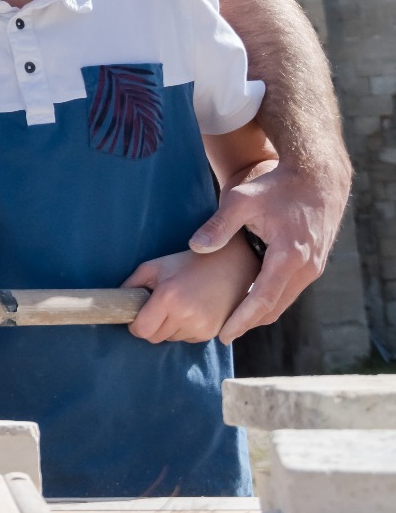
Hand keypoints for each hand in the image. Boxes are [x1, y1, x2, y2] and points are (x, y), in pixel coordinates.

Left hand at [125, 237, 261, 343]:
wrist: (231, 265)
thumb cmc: (188, 263)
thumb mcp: (155, 267)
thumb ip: (131, 284)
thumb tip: (116, 301)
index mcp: (168, 298)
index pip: (141, 330)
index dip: (135, 326)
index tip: (136, 317)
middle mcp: (185, 316)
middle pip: (154, 337)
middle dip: (150, 326)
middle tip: (156, 309)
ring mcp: (201, 327)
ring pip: (170, 339)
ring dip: (168, 328)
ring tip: (177, 307)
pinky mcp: (212, 333)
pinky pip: (187, 339)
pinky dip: (184, 329)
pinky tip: (190, 311)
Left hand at [189, 156, 342, 341]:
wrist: (318, 177)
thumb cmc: (278, 186)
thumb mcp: (243, 200)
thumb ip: (219, 225)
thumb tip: (196, 247)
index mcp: (289, 256)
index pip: (263, 299)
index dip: (242, 319)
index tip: (224, 335)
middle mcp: (306, 268)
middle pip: (275, 307)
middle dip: (249, 322)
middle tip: (224, 334)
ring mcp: (313, 267)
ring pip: (285, 300)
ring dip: (261, 312)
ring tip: (235, 322)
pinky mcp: (314, 263)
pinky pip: (290, 290)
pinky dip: (272, 299)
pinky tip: (253, 300)